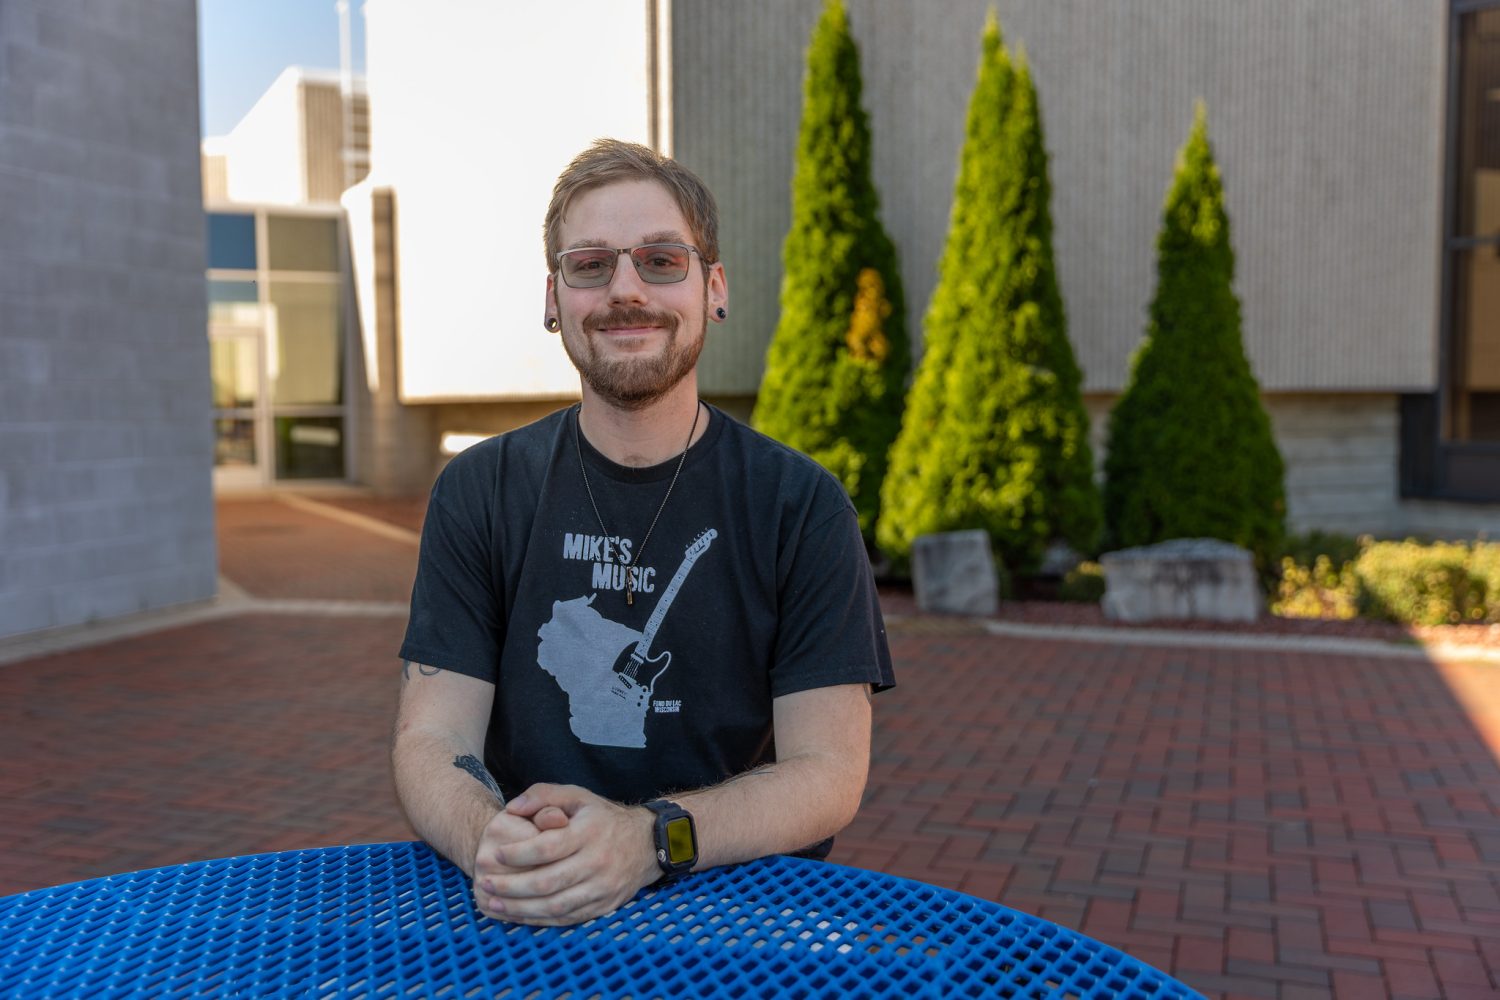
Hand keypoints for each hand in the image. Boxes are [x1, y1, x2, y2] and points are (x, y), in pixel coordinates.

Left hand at [480, 783, 659, 925]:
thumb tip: (513, 807)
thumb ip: (544, 795)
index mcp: (589, 833)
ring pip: (555, 906)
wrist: (647, 844)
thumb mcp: (578, 796)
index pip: (548, 847)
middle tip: (485, 882)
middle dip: (511, 886)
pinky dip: (538, 920)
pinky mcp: (603, 907)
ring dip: (520, 908)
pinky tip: (517, 914)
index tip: (494, 853)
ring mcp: (601, 888)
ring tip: (493, 902)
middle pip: (548, 882)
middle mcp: (597, 862)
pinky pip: (566, 919)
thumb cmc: (603, 818)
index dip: (517, 854)